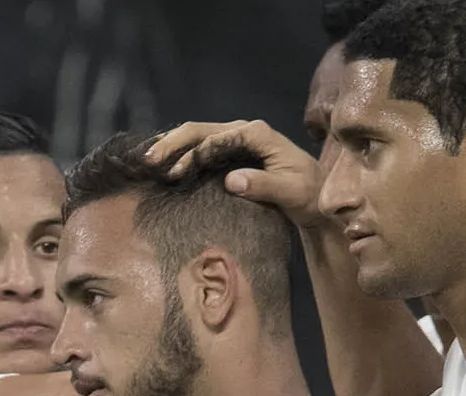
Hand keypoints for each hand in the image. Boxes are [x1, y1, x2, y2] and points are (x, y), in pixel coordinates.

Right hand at [146, 120, 325, 229]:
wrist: (317, 196)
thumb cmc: (308, 193)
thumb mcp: (291, 191)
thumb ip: (263, 185)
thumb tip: (231, 181)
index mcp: (256, 134)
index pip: (216, 137)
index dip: (193, 152)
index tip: (176, 173)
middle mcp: (243, 130)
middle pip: (199, 129)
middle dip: (172, 143)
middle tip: (149, 160)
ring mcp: (235, 139)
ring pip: (196, 136)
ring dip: (172, 148)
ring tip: (149, 162)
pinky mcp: (231, 152)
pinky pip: (201, 147)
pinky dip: (180, 154)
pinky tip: (163, 165)